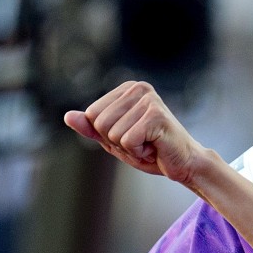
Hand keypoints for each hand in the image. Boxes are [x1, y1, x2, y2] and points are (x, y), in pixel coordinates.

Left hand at [64, 81, 202, 182]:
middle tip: (141, 142)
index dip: (106, 134)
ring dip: (129, 148)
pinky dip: (139, 152)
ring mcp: (148, 100)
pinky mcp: (156, 115)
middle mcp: (138, 88)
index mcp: (127, 89)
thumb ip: (92, 128)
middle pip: (99, 123)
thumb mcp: (114, 140)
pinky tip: (155, 147)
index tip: (131, 136)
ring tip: (149, 144)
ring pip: (112, 133)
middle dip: (116, 142)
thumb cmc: (151, 151)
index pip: (91, 114)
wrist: (183, 164)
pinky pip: (127, 141)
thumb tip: (68, 116)